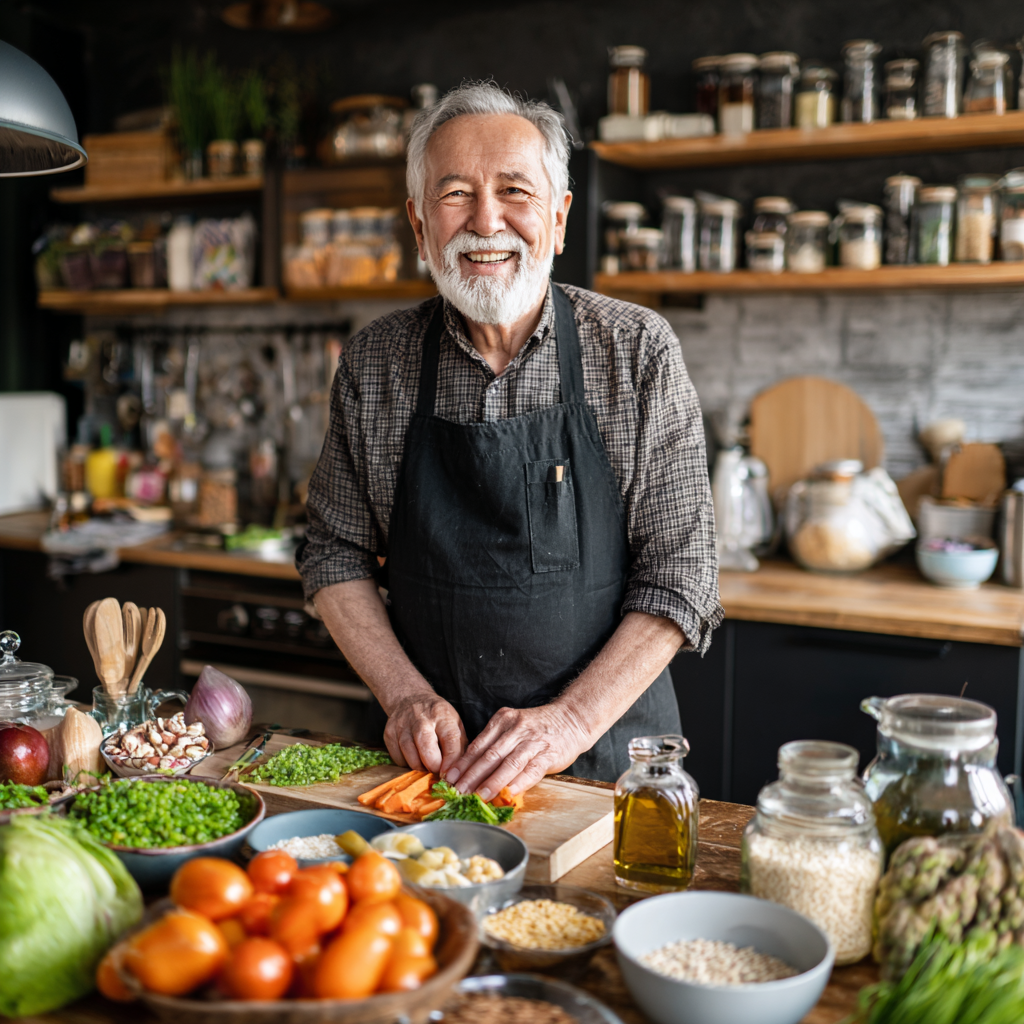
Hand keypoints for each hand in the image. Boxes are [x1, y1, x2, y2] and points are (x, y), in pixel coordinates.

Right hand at [383, 692, 466, 774]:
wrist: (410, 698)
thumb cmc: (438, 716)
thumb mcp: (455, 723)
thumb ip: (459, 746)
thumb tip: (457, 771)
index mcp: (442, 715)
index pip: (450, 739)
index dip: (451, 761)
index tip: (450, 774)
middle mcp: (421, 718)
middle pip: (426, 749)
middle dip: (434, 766)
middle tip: (438, 771)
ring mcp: (402, 725)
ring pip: (410, 757)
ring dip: (420, 767)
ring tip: (426, 765)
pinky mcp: (389, 733)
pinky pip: (398, 759)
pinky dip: (407, 764)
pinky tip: (414, 757)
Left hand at [444, 703, 591, 801]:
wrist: (572, 719)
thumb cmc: (538, 727)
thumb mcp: (513, 726)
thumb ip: (496, 743)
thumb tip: (472, 770)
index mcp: (503, 720)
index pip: (478, 745)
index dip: (463, 763)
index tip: (449, 778)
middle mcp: (516, 729)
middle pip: (489, 755)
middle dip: (471, 776)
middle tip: (458, 792)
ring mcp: (533, 741)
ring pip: (508, 763)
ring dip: (492, 781)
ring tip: (478, 796)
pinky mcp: (549, 753)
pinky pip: (531, 769)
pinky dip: (519, 782)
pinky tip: (508, 792)